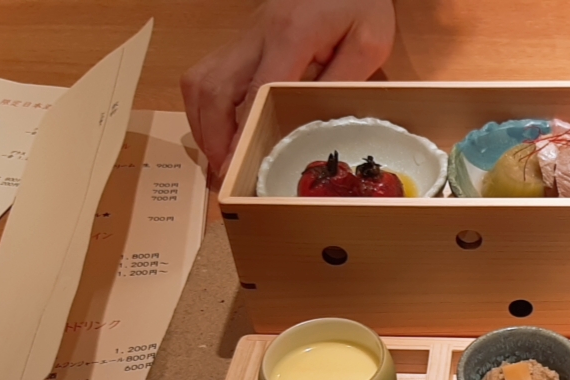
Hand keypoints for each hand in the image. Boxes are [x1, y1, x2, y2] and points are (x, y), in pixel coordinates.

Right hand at [181, 0, 396, 176]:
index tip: (234, 166)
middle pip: (212, 87)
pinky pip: (209, 73)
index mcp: (290, 35)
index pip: (254, 92)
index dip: (240, 133)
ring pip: (200, 79)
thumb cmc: (358, 2)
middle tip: (224, 171)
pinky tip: (221, 129)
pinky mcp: (243, 40)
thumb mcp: (369, 40)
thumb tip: (317, 123)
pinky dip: (207, 106)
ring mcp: (244, 36)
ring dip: (203, 121)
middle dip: (211, 134)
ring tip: (219, 156)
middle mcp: (257, 35)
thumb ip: (343, 80)